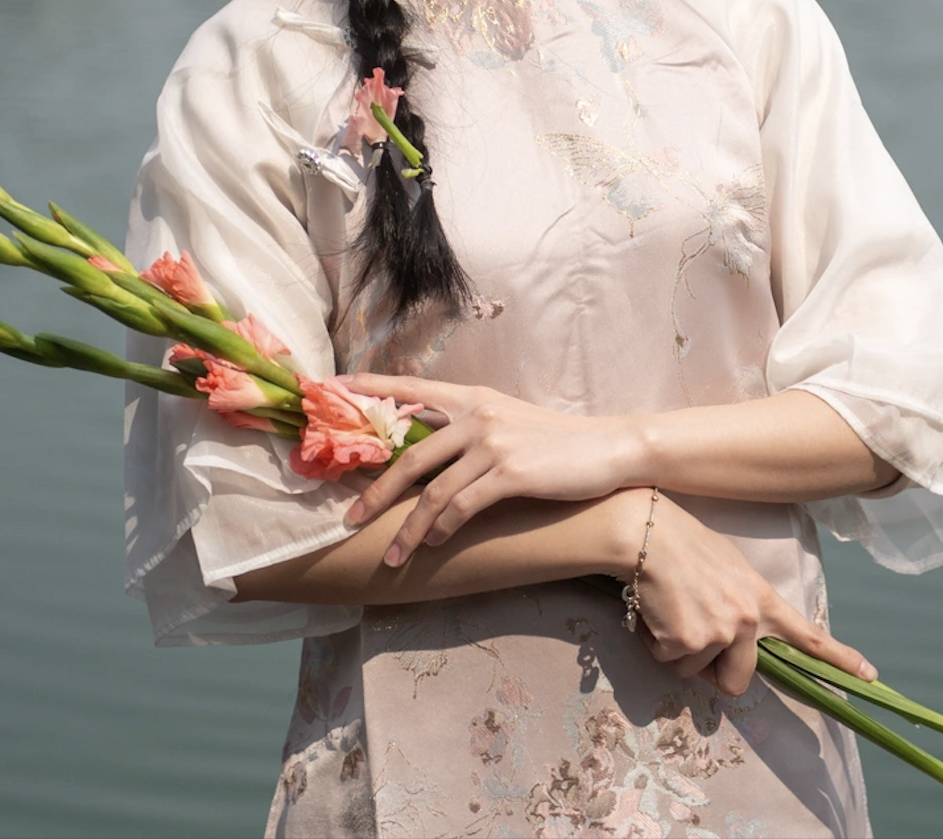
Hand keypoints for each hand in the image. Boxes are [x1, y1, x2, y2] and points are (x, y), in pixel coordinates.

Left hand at [339, 374, 645, 564]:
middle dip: (376, 492)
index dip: (371, 388)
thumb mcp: (507, 420)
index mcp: (472, 397)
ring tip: (393, 555)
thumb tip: (427, 450)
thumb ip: (468, 427)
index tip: (334, 389)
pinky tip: (433, 543)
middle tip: (351, 518)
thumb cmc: (556, 441)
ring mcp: (493, 443)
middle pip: (410, 455)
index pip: (412, 387)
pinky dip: (442, 528)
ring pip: (433, 491)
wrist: (607, 449)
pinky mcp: (510, 472)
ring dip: (409, 529)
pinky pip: (462, 506)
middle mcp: (477, 415)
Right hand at [626, 494, 876, 696]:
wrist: (645, 533)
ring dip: (678, 649)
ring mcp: (719, 634)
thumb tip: (727, 638)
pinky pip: (668, 662)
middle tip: (693, 641)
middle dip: (715, 674)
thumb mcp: (730, 569)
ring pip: (694, 671)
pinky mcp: (687, 644)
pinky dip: (656, 644)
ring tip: (671, 607)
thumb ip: (742, 604)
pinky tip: (655, 610)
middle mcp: (747, 621)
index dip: (840, 659)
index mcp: (762, 599)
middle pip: (738, 681)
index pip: (808, 636)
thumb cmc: (682, 544)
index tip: (871, 676)